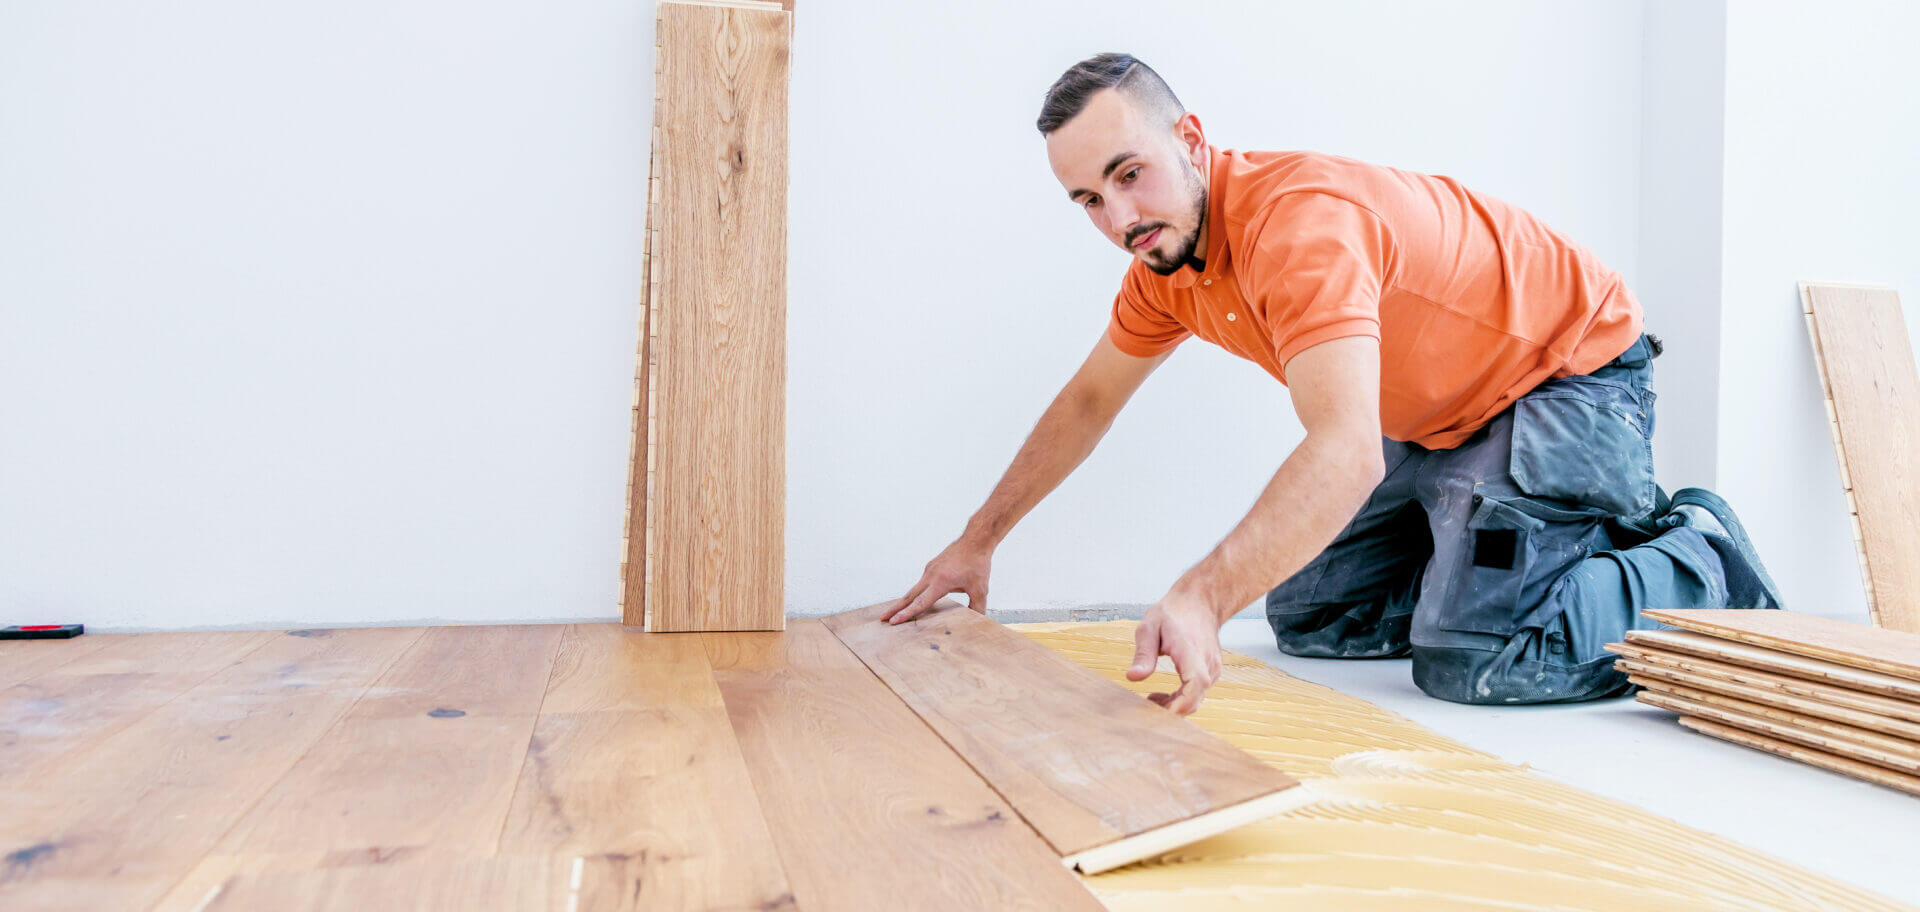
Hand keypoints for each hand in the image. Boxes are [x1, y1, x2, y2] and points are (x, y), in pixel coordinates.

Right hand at [882, 537, 991, 624]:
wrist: (975, 540)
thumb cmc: (977, 563)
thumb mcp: (980, 589)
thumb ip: (978, 607)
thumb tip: (978, 620)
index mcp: (940, 583)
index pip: (919, 603)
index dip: (906, 614)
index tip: (893, 621)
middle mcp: (931, 575)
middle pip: (909, 596)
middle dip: (895, 608)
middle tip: (882, 618)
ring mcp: (930, 569)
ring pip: (914, 589)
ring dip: (905, 600)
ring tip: (895, 611)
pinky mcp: (932, 566)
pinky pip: (922, 582)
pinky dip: (916, 592)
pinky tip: (916, 598)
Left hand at [1126, 590, 1222, 714]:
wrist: (1200, 601)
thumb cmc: (1173, 612)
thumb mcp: (1149, 627)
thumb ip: (1143, 654)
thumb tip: (1132, 677)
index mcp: (1192, 652)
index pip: (1195, 685)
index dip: (1177, 704)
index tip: (1154, 709)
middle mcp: (1207, 664)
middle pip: (1194, 701)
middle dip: (1169, 710)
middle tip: (1144, 705)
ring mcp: (1212, 669)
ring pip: (1195, 700)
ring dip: (1173, 705)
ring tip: (1151, 698)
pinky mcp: (1211, 672)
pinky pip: (1197, 694)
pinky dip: (1180, 699)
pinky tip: (1163, 695)